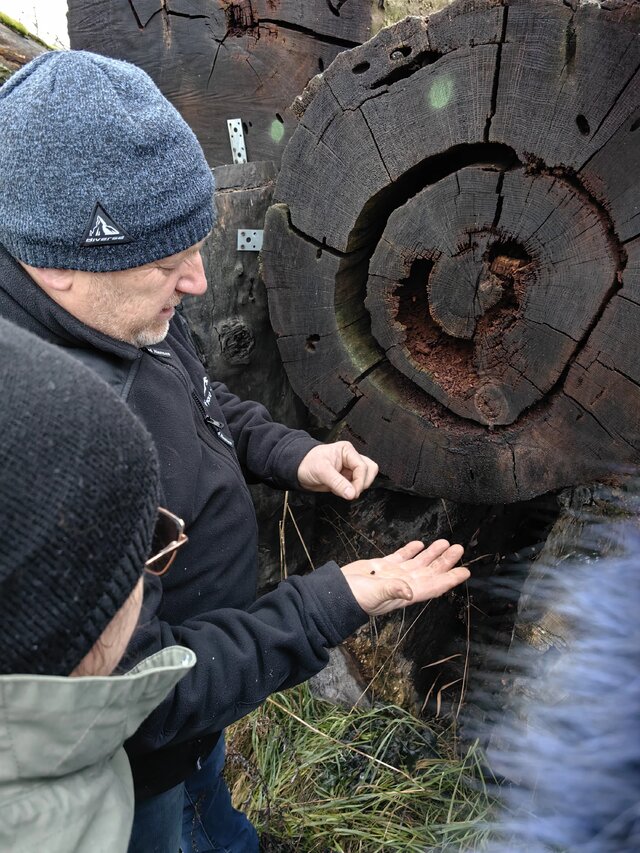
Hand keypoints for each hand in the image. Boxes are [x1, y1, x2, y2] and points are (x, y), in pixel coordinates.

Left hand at [297, 441, 378, 499]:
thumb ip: (338, 483)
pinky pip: (356, 486)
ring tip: (343, 490)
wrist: (298, 470)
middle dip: (362, 483)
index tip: (353, 493)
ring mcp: (349, 469)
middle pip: (369, 470)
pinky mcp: (346, 478)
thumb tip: (351, 493)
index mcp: (347, 451)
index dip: (360, 481)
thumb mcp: (322, 471)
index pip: (363, 466)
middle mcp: (351, 458)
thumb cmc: (308, 463)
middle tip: (351, 492)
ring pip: (365, 478)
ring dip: (357, 487)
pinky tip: (339, 490)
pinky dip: (350, 491)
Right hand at [341, 540, 467, 615]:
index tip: (465, 571)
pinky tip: (419, 544)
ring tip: (445, 543)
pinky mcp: (382, 567)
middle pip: (430, 572)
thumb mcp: (374, 594)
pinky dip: (411, 550)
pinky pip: (401, 557)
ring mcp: (393, 575)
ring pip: (418, 563)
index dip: (450, 579)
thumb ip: (392, 590)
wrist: (334, 592)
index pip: (434, 586)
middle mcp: (403, 584)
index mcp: (405, 593)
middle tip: (459, 548)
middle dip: (445, 561)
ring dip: (432, 554)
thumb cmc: (353, 598)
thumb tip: (409, 590)